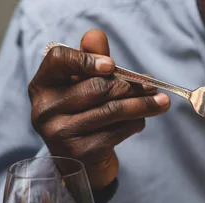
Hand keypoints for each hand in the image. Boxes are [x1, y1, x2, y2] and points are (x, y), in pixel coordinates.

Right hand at [28, 29, 170, 189]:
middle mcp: (45, 110)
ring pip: (112, 109)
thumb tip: (96, 35)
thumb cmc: (82, 117)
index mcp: (42, 86)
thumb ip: (90, 59)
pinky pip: (118, 130)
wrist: (80, 165)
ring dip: (142, 104)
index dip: (87, 58)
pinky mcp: (81, 152)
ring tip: (162, 102)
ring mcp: (61, 133)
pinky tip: (140, 121)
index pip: (59, 60)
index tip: (112, 65)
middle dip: (130, 86)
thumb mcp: (82, 86)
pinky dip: (135, 123)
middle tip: (152, 86)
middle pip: (96, 87)